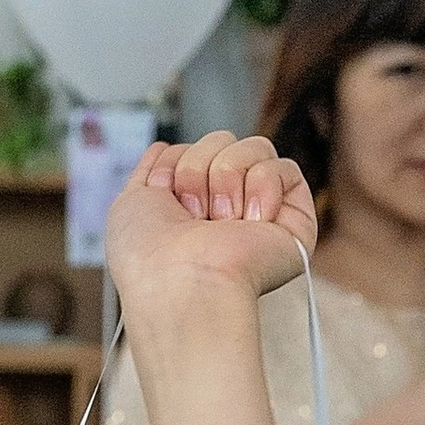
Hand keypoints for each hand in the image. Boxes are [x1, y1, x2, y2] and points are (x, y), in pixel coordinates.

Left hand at [106, 133, 319, 323]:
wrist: (179, 283)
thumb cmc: (149, 257)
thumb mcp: (129, 202)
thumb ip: (148, 172)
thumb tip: (163, 147)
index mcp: (190, 204)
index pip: (194, 149)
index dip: (176, 162)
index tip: (163, 192)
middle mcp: (226, 206)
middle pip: (223, 141)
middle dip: (198, 169)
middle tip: (193, 214)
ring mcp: (259, 212)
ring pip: (255, 147)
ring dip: (227, 178)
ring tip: (221, 221)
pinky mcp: (294, 220)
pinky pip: (285, 168)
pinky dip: (262, 186)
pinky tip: (250, 221)